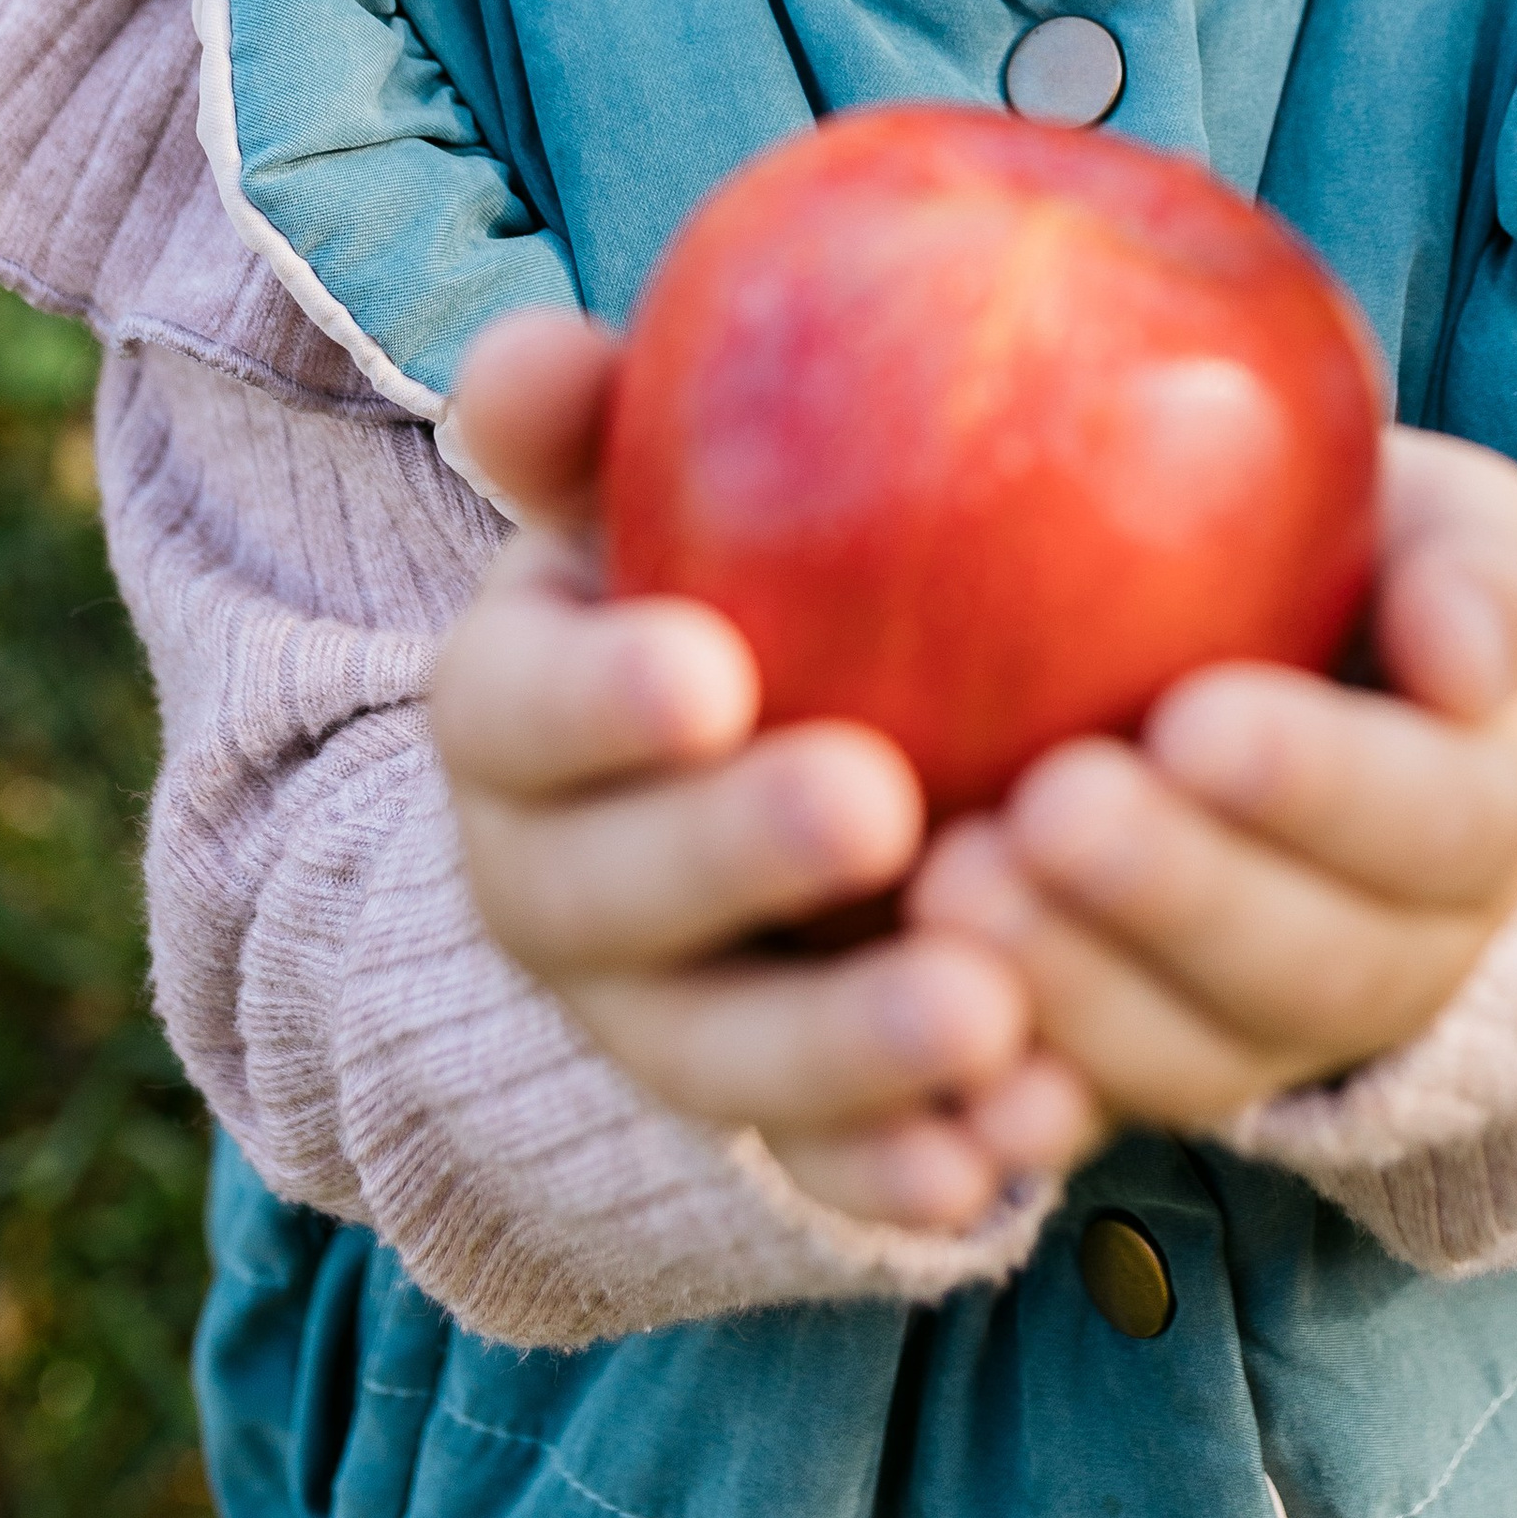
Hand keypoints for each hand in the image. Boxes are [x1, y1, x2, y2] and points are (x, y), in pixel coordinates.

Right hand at [430, 310, 1096, 1232]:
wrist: (730, 749)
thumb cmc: (712, 560)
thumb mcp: (644, 476)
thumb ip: (591, 417)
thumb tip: (534, 348)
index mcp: (507, 717)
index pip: (511, 709)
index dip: (595, 699)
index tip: (713, 668)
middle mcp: (554, 887)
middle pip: (606, 903)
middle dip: (729, 861)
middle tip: (875, 806)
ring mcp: (660, 1019)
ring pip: (721, 1061)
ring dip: (841, 1047)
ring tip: (984, 1009)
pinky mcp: (777, 1116)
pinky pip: (829, 1169)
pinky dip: (904, 1168)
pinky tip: (1008, 1152)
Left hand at [909, 428, 1516, 1128]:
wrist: (1272, 682)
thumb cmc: (1353, 565)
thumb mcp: (1441, 529)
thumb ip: (1480, 568)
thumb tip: (1466, 661)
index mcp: (1483, 819)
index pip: (1438, 819)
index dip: (1321, 784)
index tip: (1193, 720)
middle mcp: (1397, 959)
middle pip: (1310, 968)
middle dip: (1174, 895)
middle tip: (1050, 810)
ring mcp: (1266, 1040)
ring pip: (1193, 1063)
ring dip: (1075, 992)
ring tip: (954, 894)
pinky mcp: (1141, 1080)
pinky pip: (1086, 1119)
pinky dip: (1015, 1100)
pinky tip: (938, 1062)